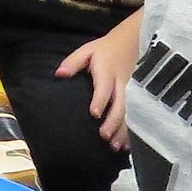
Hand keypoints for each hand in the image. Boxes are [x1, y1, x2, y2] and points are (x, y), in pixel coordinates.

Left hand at [55, 11, 143, 149]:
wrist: (130, 44)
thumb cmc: (104, 50)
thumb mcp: (87, 50)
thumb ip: (73, 62)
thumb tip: (59, 74)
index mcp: (107, 72)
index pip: (103, 88)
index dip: (100, 100)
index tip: (94, 114)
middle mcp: (119, 85)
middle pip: (119, 105)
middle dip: (112, 122)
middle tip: (103, 136)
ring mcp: (128, 94)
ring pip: (127, 114)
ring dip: (121, 131)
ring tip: (114, 146)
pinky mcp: (132, 100)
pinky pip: (132, 118)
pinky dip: (129, 132)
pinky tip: (125, 147)